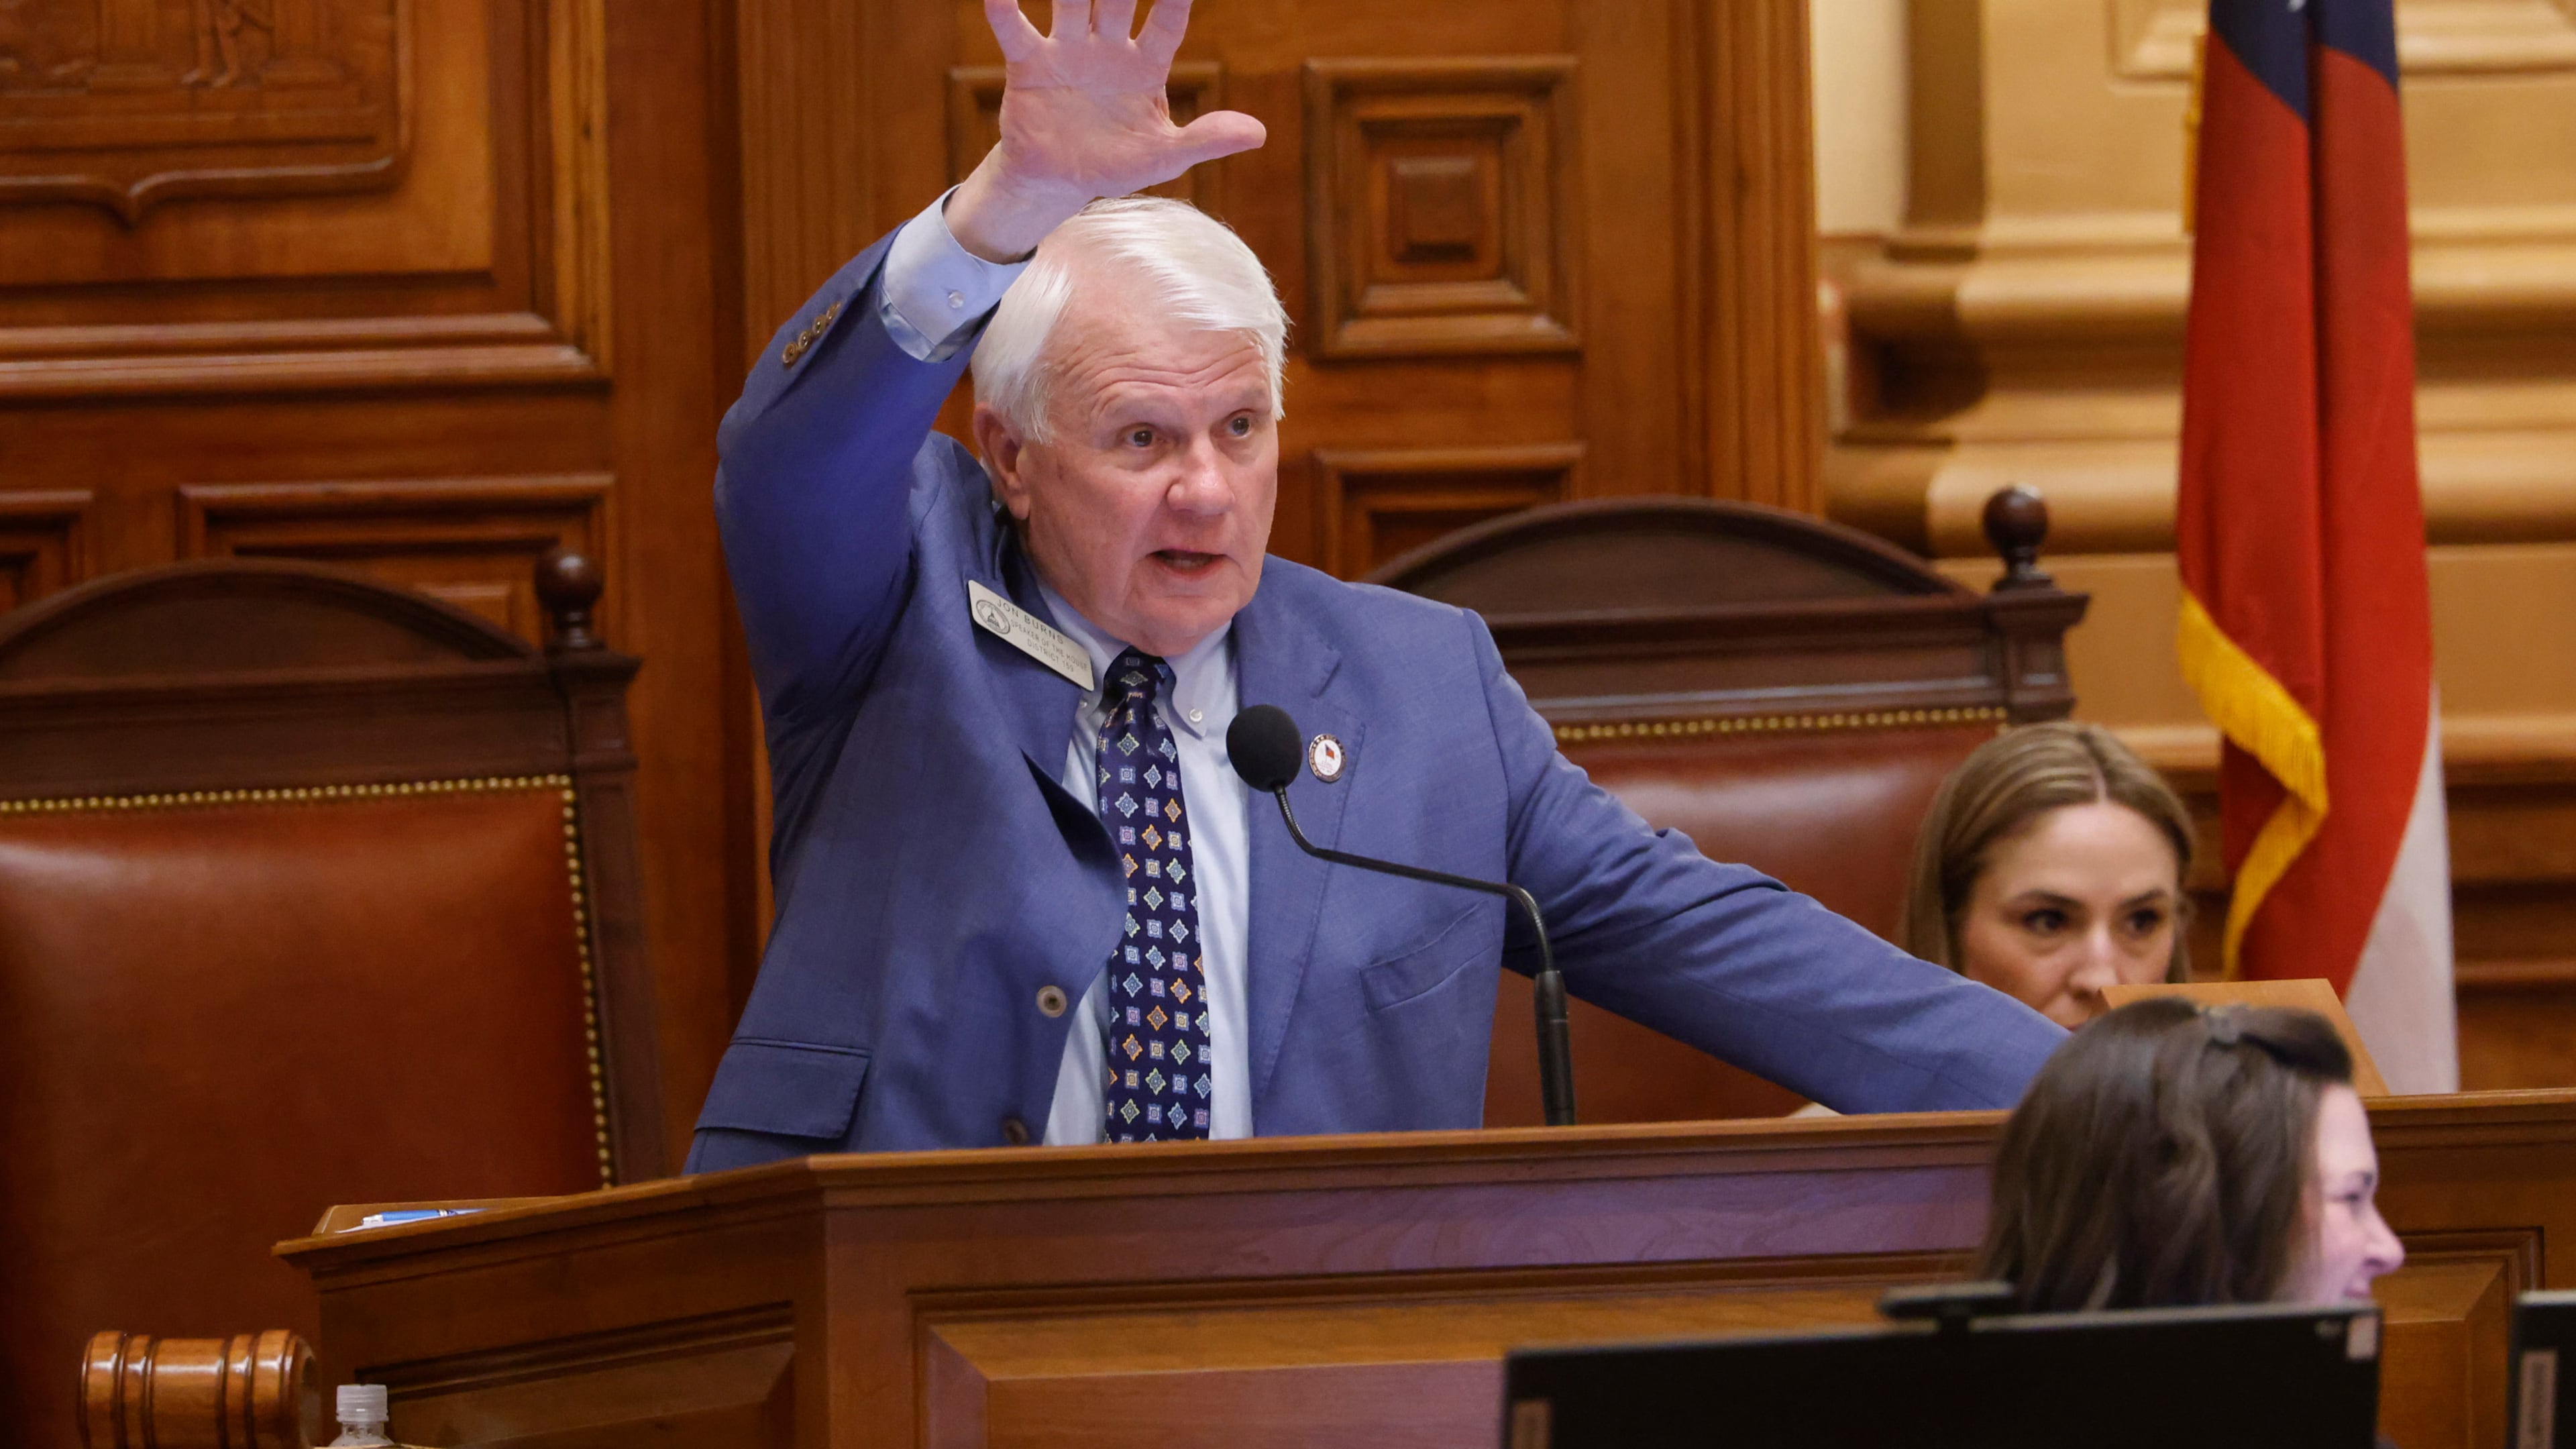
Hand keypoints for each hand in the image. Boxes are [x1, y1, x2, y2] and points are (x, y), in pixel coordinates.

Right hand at [947, 0, 1266, 261]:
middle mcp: (1108, 48)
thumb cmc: (1116, 164)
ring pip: (1070, 4)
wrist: (1059, 182)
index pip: (1167, 22)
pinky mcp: (1030, 64)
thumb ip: (1206, 140)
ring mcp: (1068, 50)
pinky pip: (1018, 32)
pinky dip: (1006, 10)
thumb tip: (1258, 133)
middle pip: (1116, 0)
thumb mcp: (1164, 157)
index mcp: (1146, 66)